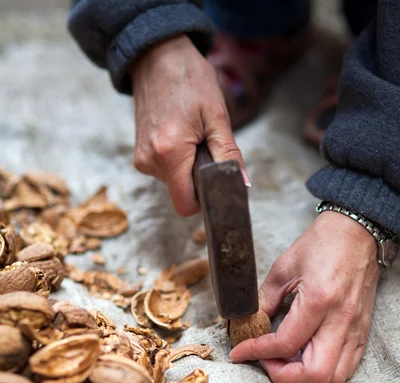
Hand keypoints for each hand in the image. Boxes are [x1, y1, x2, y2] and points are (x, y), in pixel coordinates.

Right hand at [129, 35, 245, 216]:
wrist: (157, 58)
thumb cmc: (189, 80)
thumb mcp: (217, 116)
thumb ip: (229, 155)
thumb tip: (242, 184)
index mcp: (170, 152)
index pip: (186, 205)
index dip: (204, 201)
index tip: (215, 183)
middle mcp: (150, 161)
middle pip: (181, 194)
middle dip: (198, 179)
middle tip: (204, 146)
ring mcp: (142, 159)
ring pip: (174, 183)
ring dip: (188, 168)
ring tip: (190, 136)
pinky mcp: (140, 156)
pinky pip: (165, 172)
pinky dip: (177, 162)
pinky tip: (179, 136)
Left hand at [230, 211, 379, 382]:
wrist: (356, 233)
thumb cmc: (323, 244)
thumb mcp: (283, 268)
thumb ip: (265, 300)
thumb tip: (251, 324)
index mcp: (318, 301)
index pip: (285, 344)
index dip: (257, 353)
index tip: (240, 352)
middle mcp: (340, 320)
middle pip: (315, 374)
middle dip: (283, 375)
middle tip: (265, 361)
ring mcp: (355, 329)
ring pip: (333, 378)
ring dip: (304, 377)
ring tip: (285, 359)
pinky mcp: (361, 331)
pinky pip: (346, 367)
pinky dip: (323, 371)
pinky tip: (305, 356)